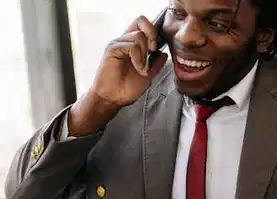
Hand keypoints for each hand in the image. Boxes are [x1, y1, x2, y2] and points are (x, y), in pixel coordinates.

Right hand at [69, 15, 168, 135]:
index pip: (144, 25)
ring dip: (145, 54)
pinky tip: (138, 68)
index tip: (156, 48)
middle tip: (152, 51)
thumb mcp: (148, 75)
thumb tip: (164, 53)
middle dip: (152, 35)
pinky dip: (138, 58)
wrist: (113, 99)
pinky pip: (131, 46)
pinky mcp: (112, 49)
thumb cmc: (126, 88)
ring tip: (142, 68)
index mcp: (133, 44)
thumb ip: (156, 64)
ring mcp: (118, 43)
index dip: (154, 31)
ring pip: (138, 36)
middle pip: (141, 21)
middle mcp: (125, 40)